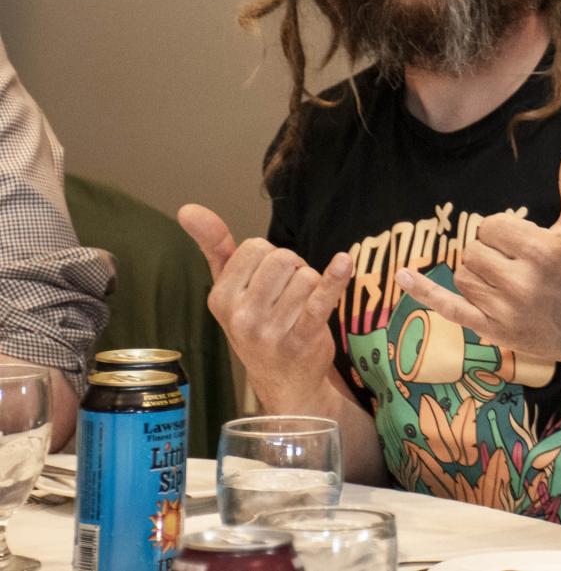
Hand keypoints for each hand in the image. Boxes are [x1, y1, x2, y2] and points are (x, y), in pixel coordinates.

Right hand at [178, 203, 351, 408]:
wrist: (284, 382)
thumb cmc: (257, 325)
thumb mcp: (229, 289)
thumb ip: (213, 246)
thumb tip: (187, 207)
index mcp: (220, 298)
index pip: (255, 247)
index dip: (270, 258)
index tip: (268, 282)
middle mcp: (241, 315)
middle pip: (283, 258)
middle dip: (294, 269)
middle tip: (289, 296)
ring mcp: (270, 330)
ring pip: (306, 276)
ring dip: (312, 287)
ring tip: (301, 309)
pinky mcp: (302, 338)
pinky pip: (320, 300)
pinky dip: (334, 278)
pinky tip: (343, 262)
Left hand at [394, 138, 560, 364]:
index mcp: (539, 250)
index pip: (492, 226)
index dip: (505, 230)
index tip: (525, 241)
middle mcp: (519, 281)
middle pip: (474, 250)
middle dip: (491, 251)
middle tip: (518, 262)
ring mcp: (504, 310)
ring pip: (463, 275)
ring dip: (479, 273)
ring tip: (508, 279)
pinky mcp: (494, 331)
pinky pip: (449, 308)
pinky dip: (423, 292)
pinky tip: (403, 275)